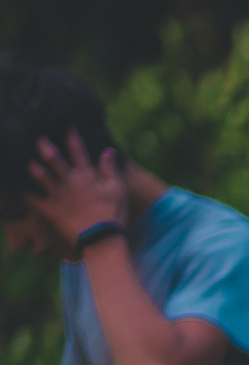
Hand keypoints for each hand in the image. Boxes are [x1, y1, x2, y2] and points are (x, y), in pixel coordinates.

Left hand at [25, 133, 128, 249]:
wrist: (102, 240)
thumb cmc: (113, 215)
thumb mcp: (118, 191)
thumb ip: (111, 169)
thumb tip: (108, 150)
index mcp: (87, 176)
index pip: (78, 150)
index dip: (71, 136)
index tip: (65, 124)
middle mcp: (70, 182)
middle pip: (54, 159)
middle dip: (44, 145)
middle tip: (37, 137)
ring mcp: (58, 196)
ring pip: (40, 176)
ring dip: (32, 167)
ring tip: (26, 160)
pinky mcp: (51, 210)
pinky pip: (32, 200)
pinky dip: (23, 193)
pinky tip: (16, 188)